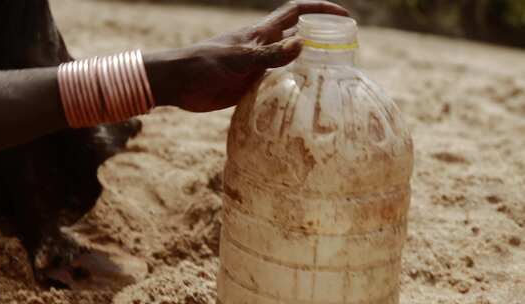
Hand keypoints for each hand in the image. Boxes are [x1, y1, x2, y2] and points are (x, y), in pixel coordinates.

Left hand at [145, 1, 348, 111]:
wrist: (179, 83)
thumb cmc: (204, 64)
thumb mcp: (239, 58)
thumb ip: (269, 54)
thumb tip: (303, 43)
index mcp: (261, 33)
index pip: (296, 12)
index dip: (321, 10)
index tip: (345, 16)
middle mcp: (263, 47)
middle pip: (298, 35)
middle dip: (321, 37)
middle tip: (346, 50)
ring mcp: (258, 66)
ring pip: (290, 61)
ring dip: (308, 64)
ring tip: (332, 76)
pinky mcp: (251, 85)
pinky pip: (277, 83)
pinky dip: (292, 86)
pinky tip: (304, 98)